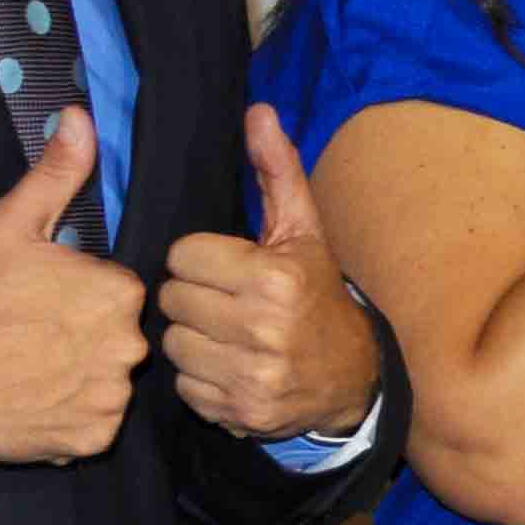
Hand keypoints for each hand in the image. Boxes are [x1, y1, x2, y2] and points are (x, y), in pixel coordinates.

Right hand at [0, 110, 147, 465]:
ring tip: (28, 367)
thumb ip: (57, 173)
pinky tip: (33, 399)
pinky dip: (69, 416)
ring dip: (77, 376)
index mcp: (119, 292)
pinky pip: (93, 423)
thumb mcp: (9, 224)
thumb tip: (80, 118)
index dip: (77, 294)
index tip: (40, 301)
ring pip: (106, 380)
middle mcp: (127, 347)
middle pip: (116, 336)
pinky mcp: (91, 438)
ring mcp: (109, 397)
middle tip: (29, 335)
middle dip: (81, 335)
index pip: (117, 291)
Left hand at [159, 105, 382, 439]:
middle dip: (194, 297)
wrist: (352, 376)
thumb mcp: (302, 231)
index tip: (229, 268)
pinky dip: (201, 377)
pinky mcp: (238, 412)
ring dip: (193, 337)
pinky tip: (229, 366)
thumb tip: (257, 112)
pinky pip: (184, 385)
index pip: (182, 256)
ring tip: (226, 334)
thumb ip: (277, 170)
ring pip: (171, 343)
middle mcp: (262, 328)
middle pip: (171, 299)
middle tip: (225, 301)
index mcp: (274, 277)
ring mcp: (250, 375)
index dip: (202, 259)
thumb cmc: (316, 294)